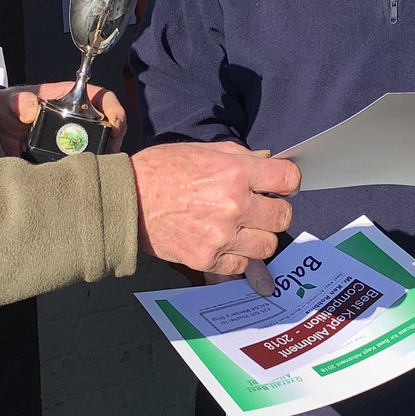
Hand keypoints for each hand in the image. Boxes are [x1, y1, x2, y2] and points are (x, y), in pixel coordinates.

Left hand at [0, 82, 125, 155]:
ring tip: (103, 163)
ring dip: (107, 153)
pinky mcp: (67, 156)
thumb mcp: (11, 101)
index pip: (101, 97)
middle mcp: (77, 117)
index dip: (114, 108)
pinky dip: (91, 167)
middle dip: (116, 136)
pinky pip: (85, 161)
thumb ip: (20, 102)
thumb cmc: (8, 108)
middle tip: (112, 149)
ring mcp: (74, 138)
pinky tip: (87, 175)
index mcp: (69, 98)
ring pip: (101, 143)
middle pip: (109, 123)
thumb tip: (32, 107)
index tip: (115, 123)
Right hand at [133, 141, 298, 277]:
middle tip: (260, 209)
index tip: (281, 185)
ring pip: (267, 245)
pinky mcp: (207, 259)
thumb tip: (267, 162)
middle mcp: (233, 205)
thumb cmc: (160, 170)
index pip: (289, 179)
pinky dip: (237, 257)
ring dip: (259, 237)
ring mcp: (222, 236)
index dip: (288, 182)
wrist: (125, 200)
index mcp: (234, 172)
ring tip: (241, 229)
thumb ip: (239, 157)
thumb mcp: (202, 150)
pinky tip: (223, 244)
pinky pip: (241, 265)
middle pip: (283, 216)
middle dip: (275, 211)